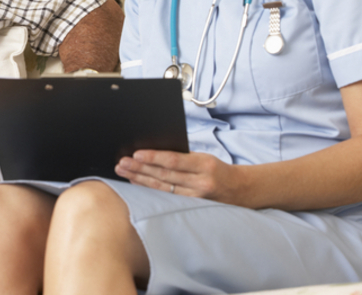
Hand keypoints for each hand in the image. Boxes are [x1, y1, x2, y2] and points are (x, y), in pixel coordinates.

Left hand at [115, 150, 245, 204]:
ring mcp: (196, 198)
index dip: (153, 158)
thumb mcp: (204, 157)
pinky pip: (167, 198)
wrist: (240, 190)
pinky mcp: (192, 207)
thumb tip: (153, 153)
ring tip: (123, 171)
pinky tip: (136, 183)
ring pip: (162, 188)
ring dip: (140, 179)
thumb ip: (183, 157)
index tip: (135, 154)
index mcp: (204, 165)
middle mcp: (200, 183)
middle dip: (140, 169)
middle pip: (164, 175)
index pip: (174, 161)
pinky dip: (149, 190)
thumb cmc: (217, 169)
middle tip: (121, 162)